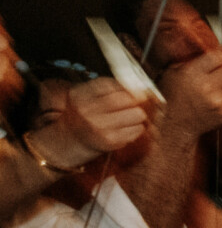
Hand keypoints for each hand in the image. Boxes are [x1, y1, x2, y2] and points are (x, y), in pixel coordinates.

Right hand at [25, 79, 149, 169]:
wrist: (73, 140)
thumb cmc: (86, 114)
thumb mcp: (88, 96)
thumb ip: (110, 89)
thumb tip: (142, 91)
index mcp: (78, 96)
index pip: (110, 85)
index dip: (123, 88)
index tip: (126, 93)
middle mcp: (86, 111)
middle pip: (127, 99)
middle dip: (134, 101)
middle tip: (132, 106)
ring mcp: (98, 127)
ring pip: (137, 114)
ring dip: (138, 116)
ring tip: (128, 118)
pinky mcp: (110, 142)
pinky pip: (137, 130)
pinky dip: (137, 128)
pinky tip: (125, 129)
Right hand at [158, 49, 221, 136]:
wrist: (178, 124)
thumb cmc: (175, 97)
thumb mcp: (173, 75)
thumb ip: (185, 61)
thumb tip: (198, 47)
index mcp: (192, 74)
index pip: (216, 57)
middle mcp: (205, 86)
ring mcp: (216, 100)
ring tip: (221, 86)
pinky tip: (218, 99)